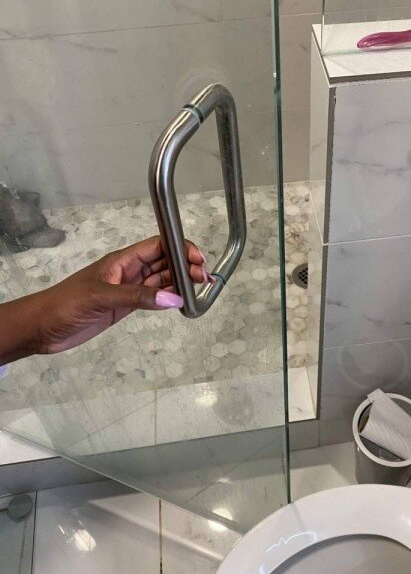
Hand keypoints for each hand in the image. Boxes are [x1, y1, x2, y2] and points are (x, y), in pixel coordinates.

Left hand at [0, 236, 212, 362]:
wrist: (42, 327)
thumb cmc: (65, 304)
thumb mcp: (102, 297)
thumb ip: (138, 297)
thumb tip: (174, 299)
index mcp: (121, 260)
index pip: (157, 246)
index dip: (180, 249)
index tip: (198, 259)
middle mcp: (127, 272)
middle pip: (164, 262)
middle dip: (186, 266)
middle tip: (205, 278)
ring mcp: (127, 289)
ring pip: (161, 280)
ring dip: (180, 283)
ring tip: (200, 289)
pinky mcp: (125, 306)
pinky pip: (152, 298)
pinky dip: (167, 299)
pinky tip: (180, 302)